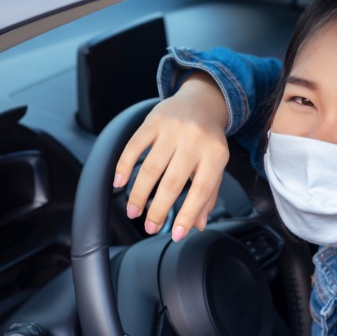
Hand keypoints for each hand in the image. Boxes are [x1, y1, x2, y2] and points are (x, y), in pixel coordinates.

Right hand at [114, 72, 229, 240]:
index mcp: (215, 154)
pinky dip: (124, 166)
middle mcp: (194, 140)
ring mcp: (173, 129)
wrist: (202, 101)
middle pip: (172, 182)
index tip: (176, 234)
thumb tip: (197, 225)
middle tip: (150, 227)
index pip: (202, 190)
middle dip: (158, 210)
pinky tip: (119, 183)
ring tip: (133, 211)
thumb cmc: (209, 140)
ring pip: (151, 168)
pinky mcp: (154, 120)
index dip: (188, 215)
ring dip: (139, 194)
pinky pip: (134, 146)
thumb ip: (208, 195)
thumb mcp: (216, 165)